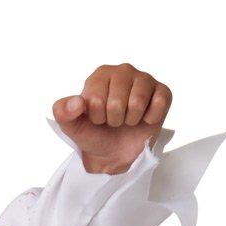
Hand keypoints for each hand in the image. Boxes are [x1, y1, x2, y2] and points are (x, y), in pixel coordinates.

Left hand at [52, 65, 171, 173]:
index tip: (98, 119)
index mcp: (100, 75)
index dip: (96, 117)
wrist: (115, 154)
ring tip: (127, 119)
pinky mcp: (162, 91)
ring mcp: (144, 79)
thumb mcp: (73, 128)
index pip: (96, 99)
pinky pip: (159, 103)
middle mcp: (123, 71)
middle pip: (117, 101)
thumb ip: (63, 114)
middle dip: (113, 120)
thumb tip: (76, 104)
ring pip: (137, 102)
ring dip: (130, 120)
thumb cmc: (95, 135)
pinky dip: (149, 119)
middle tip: (114, 121)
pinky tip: (144, 118)